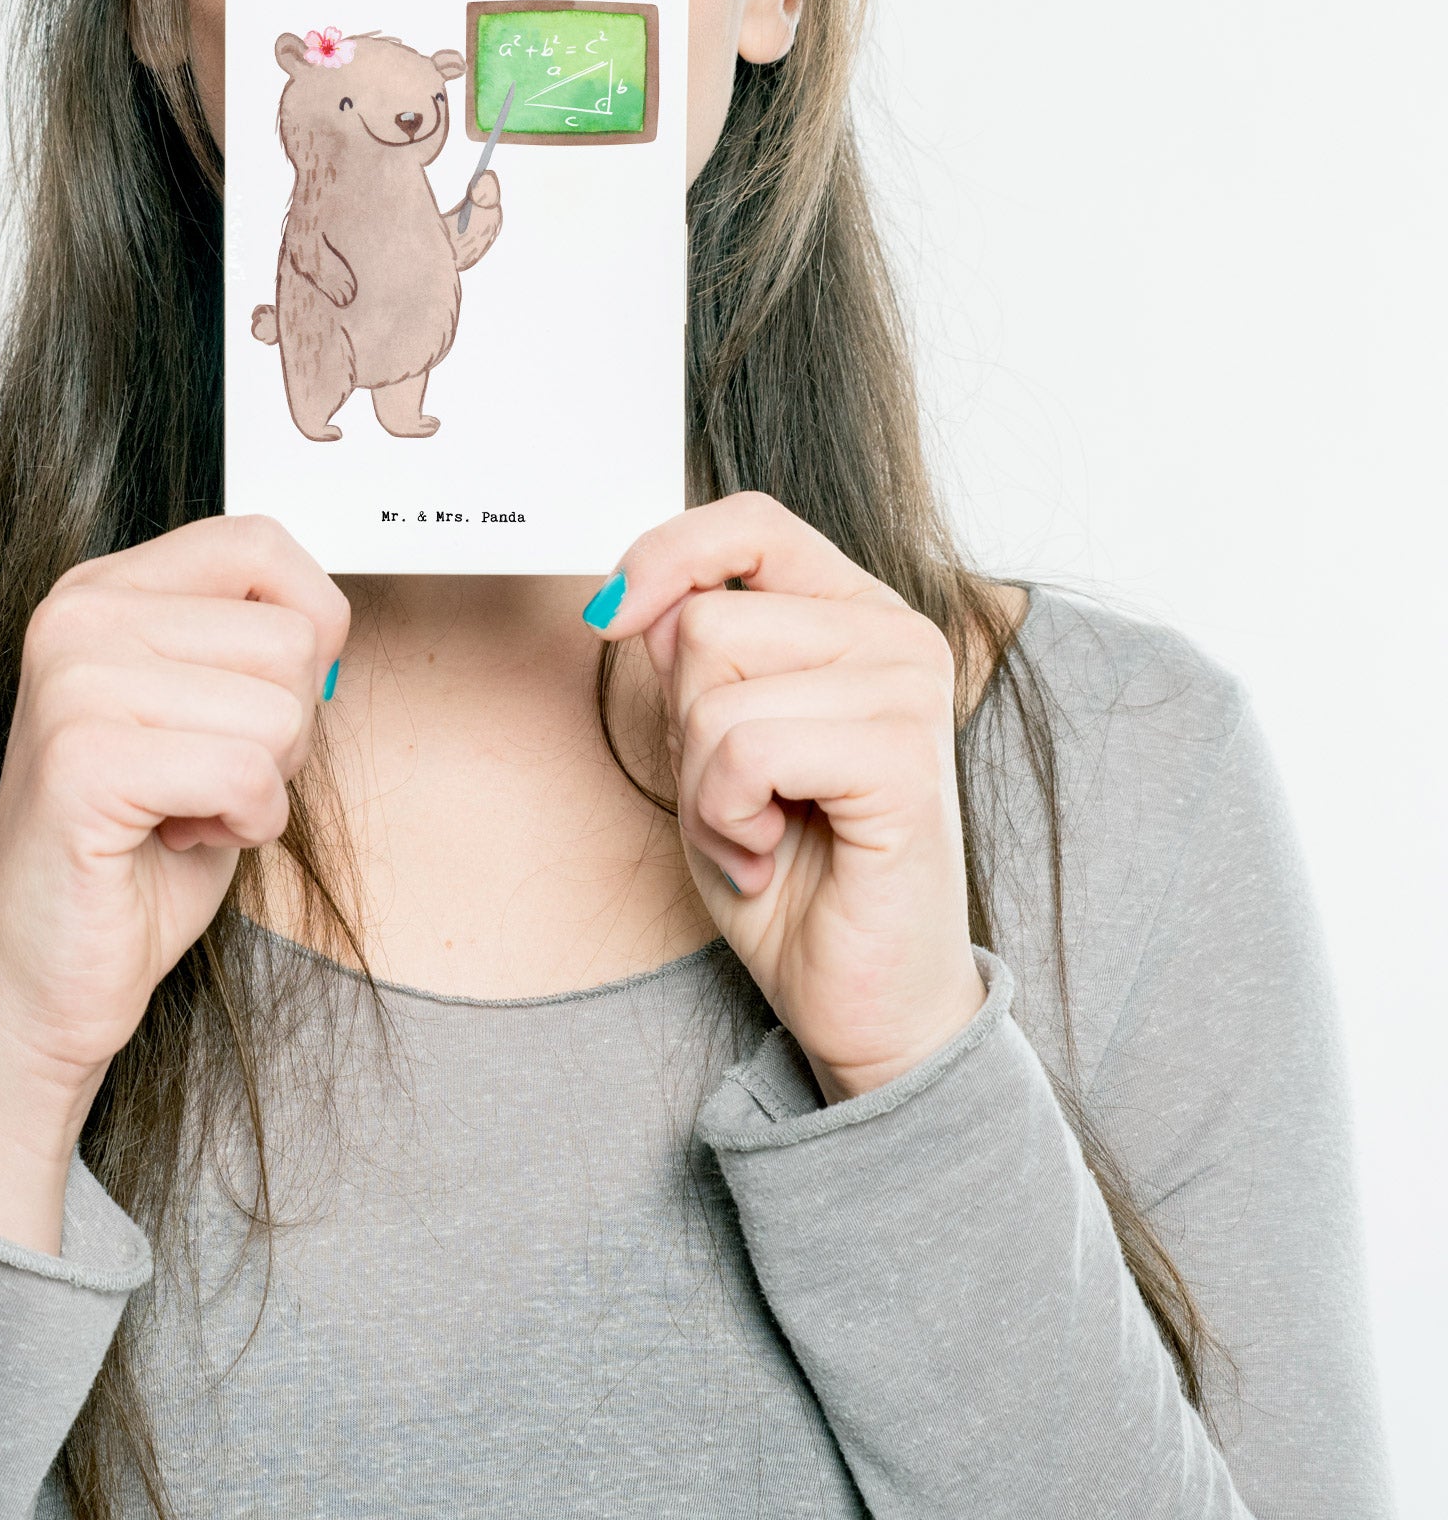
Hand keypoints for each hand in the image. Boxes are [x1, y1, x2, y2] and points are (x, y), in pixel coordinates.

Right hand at [0, 514, 345, 1249]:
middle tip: (204, 781)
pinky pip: (247, 774)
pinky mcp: (82, 759)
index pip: (261, 543)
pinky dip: (243, 826)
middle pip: (289, 638)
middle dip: (283, 731)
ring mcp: (71, 680)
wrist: (45, 976)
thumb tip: (331, 620)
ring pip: (279, 708)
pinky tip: (175, 840)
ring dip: (261, 786)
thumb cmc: (136, 856)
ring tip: (184, 811)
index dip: (308, 627)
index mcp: (101, 590)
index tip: (260, 703)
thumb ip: (250, 650)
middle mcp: (76, 614)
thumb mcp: (206, 720)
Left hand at [594, 494, 984, 1101]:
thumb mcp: (709, 739)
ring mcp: (908, 693)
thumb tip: (638, 601)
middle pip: (705, 620)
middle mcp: (895, 636)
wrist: (855, 994)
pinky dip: (727, 817)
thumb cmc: (788, 867)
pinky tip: (773, 855)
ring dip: (703, 784)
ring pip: (714, 690)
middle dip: (684, 723)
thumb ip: (690, 656)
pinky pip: (746, 751)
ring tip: (759, 830)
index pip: (750, 524)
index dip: (665, 555)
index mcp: (853, 612)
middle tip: (738, 797)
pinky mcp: (906, 761)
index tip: (610, 616)